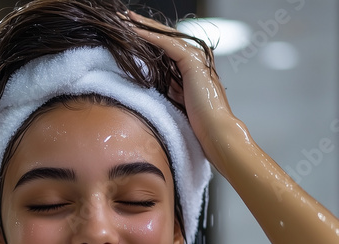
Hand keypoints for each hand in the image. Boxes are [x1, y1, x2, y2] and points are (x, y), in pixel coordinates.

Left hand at [122, 12, 245, 169]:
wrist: (215, 130)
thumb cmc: (199, 121)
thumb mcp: (178, 98)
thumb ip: (170, 86)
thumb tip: (156, 81)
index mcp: (192, 63)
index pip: (166, 44)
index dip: (148, 35)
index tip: (129, 29)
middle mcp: (196, 55)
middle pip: (165, 35)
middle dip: (143, 25)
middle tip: (124, 17)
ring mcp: (196, 56)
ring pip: (165, 35)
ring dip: (144, 25)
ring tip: (125, 18)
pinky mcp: (192, 61)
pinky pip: (167, 44)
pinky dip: (150, 35)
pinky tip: (135, 29)